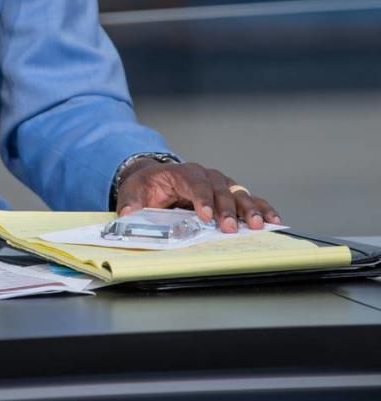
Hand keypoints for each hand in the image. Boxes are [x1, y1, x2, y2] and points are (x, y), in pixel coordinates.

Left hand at [116, 158, 280, 234]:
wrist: (157, 179)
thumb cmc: (147, 186)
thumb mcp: (133, 191)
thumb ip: (130, 202)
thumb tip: (127, 215)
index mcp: (183, 172)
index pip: (195, 183)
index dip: (201, 198)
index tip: (205, 215)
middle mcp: (206, 176)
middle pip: (220, 190)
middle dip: (227, 209)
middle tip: (231, 228)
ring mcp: (221, 184)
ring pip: (239, 194)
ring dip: (250, 210)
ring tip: (260, 225)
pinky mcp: (231, 195)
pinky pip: (250, 200)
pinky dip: (263, 209)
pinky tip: (274, 220)